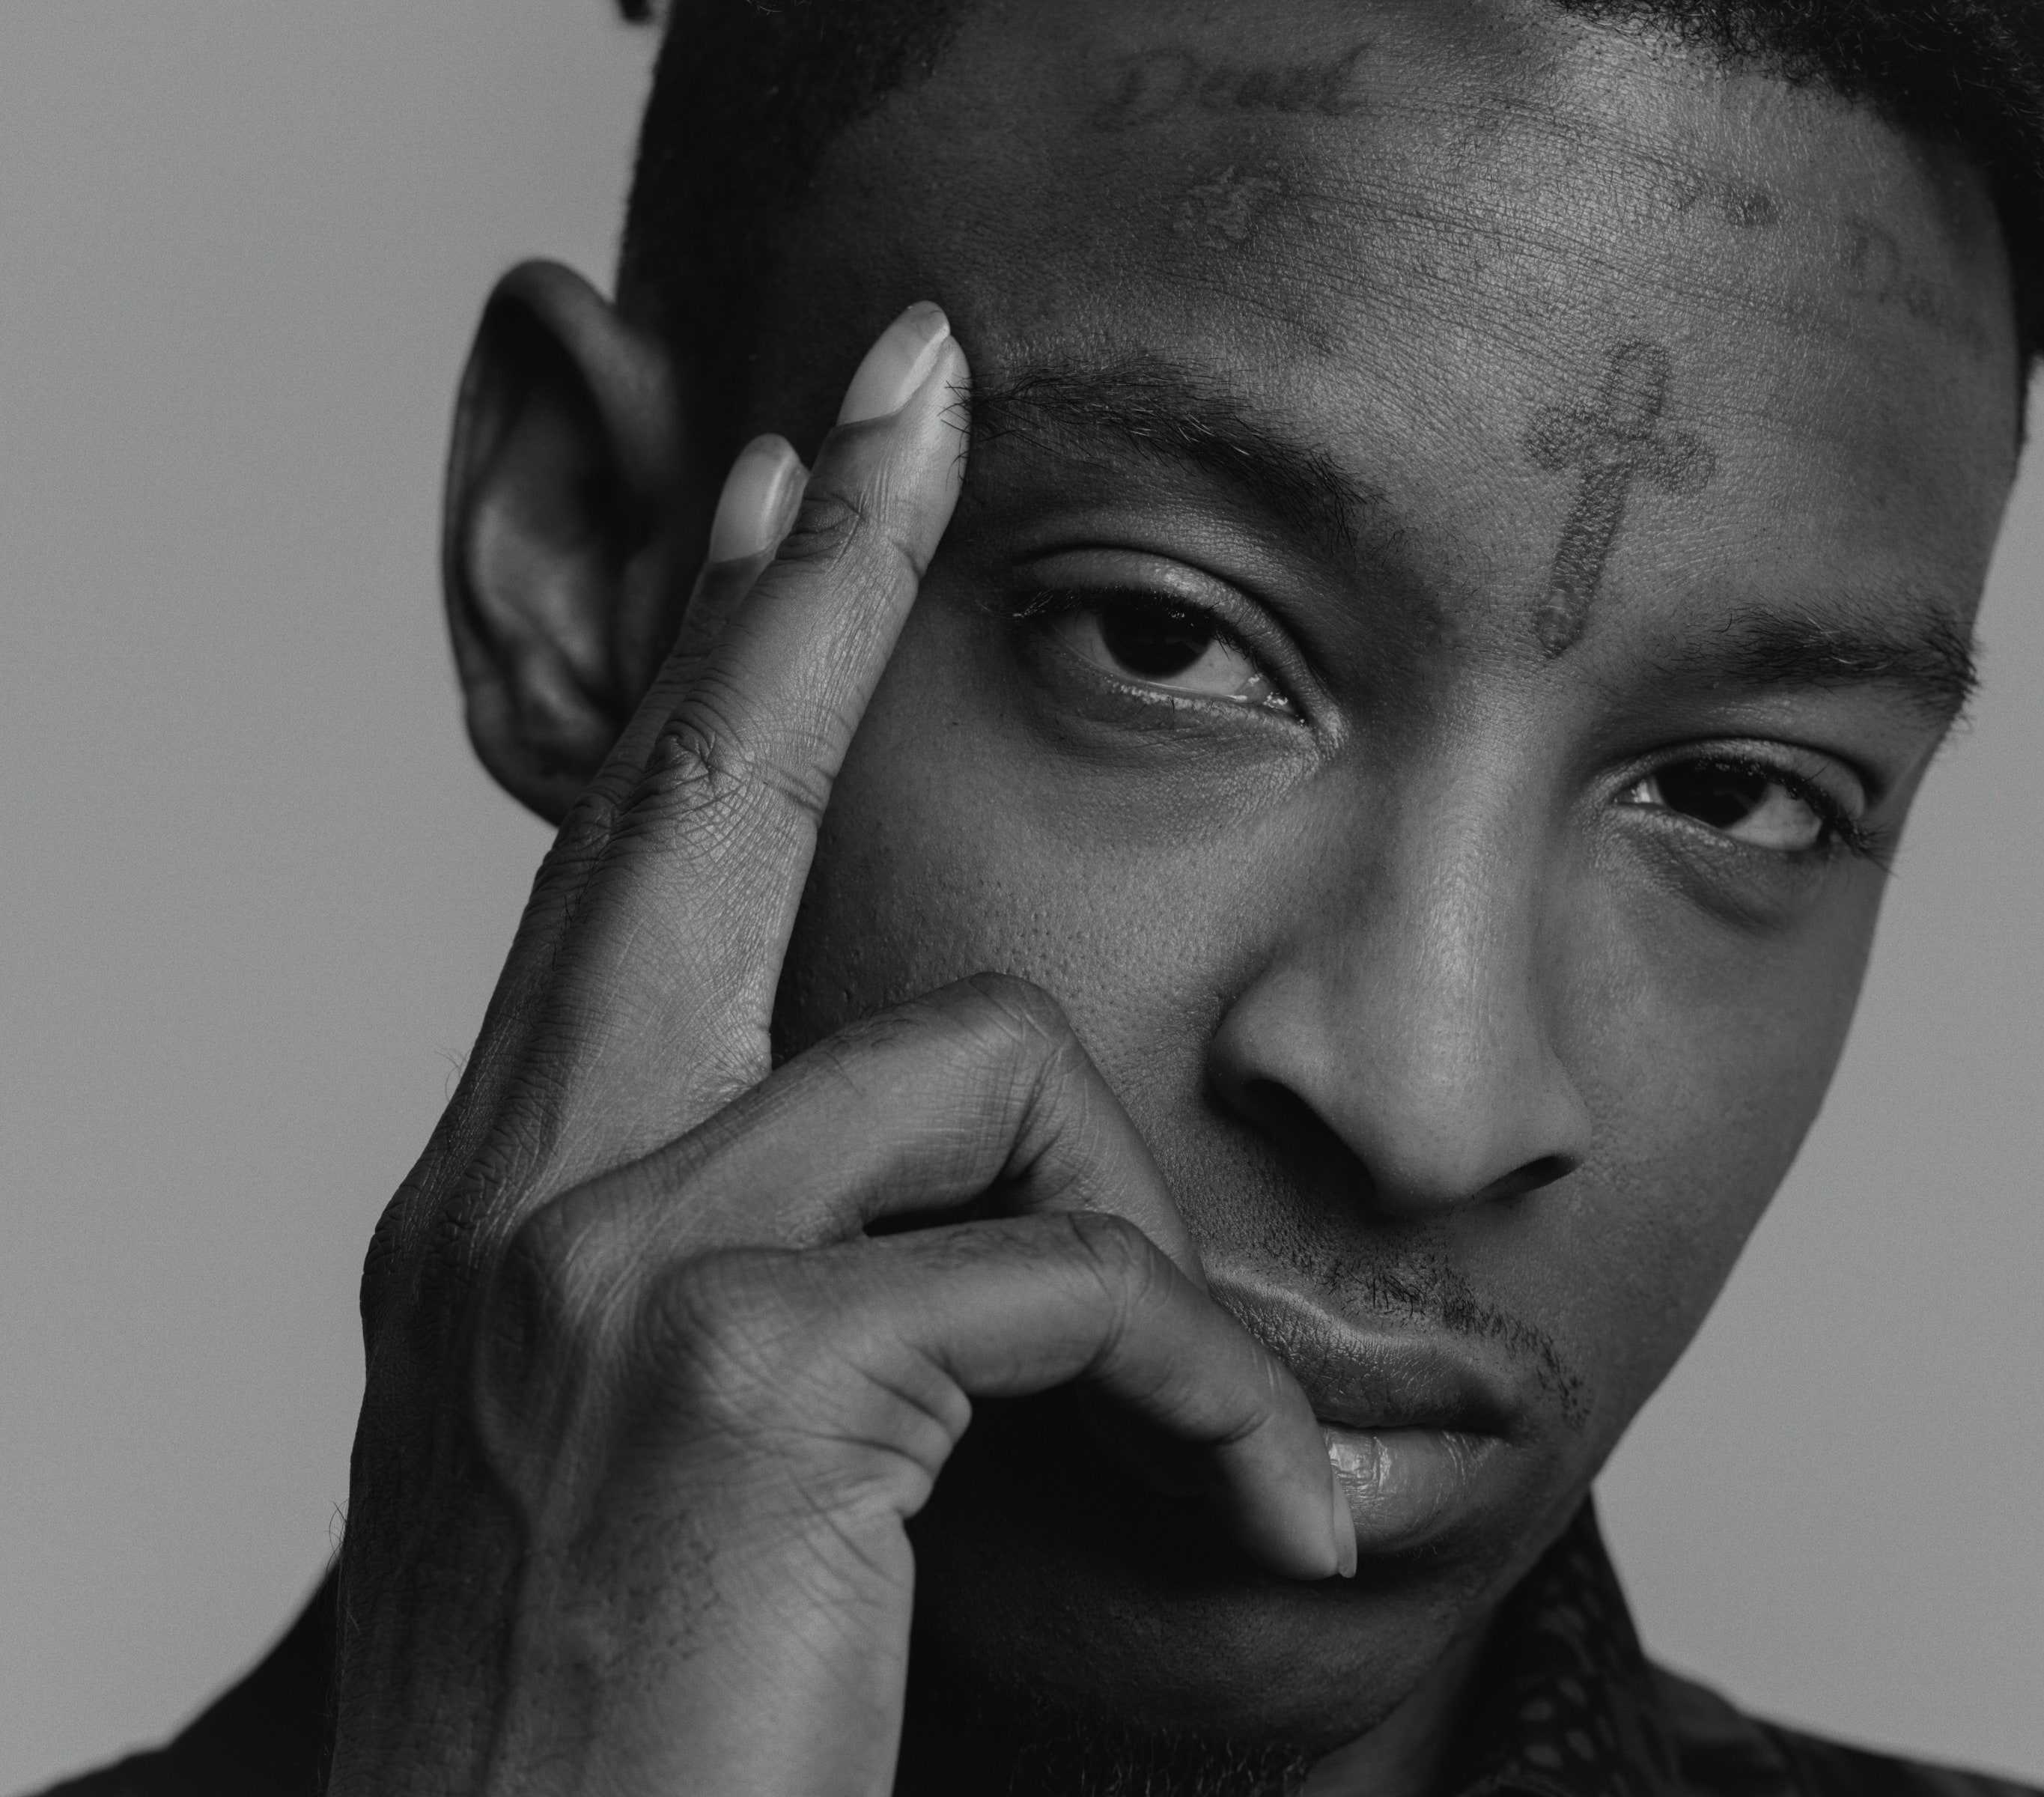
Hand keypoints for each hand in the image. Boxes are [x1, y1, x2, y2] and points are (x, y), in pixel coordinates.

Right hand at [330, 303, 1352, 1796]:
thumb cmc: (647, 1721)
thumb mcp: (677, 1459)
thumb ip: (770, 1268)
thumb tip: (936, 1144)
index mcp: (505, 1212)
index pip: (627, 868)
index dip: (716, 659)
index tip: (785, 491)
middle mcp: (517, 1202)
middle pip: (706, 803)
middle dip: (816, 584)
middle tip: (902, 392)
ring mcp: (604, 1269)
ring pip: (978, 1074)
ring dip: (1162, 1250)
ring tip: (1246, 1430)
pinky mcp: (735, 1372)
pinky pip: (1069, 1271)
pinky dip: (1214, 1386)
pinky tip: (1272, 1522)